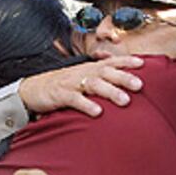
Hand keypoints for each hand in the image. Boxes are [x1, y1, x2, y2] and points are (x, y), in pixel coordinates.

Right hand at [19, 55, 143, 116]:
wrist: (32, 89)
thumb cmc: (62, 85)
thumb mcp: (82, 78)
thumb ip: (100, 79)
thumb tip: (122, 86)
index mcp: (89, 68)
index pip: (111, 61)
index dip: (126, 61)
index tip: (143, 63)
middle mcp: (83, 72)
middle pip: (106, 72)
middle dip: (124, 77)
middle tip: (140, 85)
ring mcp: (72, 83)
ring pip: (94, 84)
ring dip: (110, 91)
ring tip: (125, 101)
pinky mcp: (61, 95)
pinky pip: (75, 99)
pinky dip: (87, 105)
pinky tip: (98, 112)